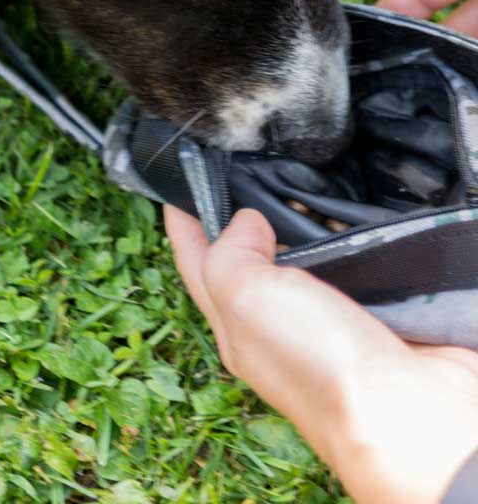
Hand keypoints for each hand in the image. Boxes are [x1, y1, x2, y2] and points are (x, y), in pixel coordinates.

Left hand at [165, 205, 477, 503]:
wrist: (409, 414)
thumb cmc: (319, 364)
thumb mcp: (247, 298)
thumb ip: (230, 254)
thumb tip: (246, 222)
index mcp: (233, 322)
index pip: (194, 259)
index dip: (183, 219)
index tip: (176, 180)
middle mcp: (273, 322)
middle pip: (243, 258)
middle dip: (234, 216)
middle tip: (235, 171)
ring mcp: (322, 319)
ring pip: (296, 258)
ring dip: (292, 222)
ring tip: (289, 184)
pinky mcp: (368, 311)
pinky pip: (346, 264)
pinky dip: (342, 237)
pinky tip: (344, 215)